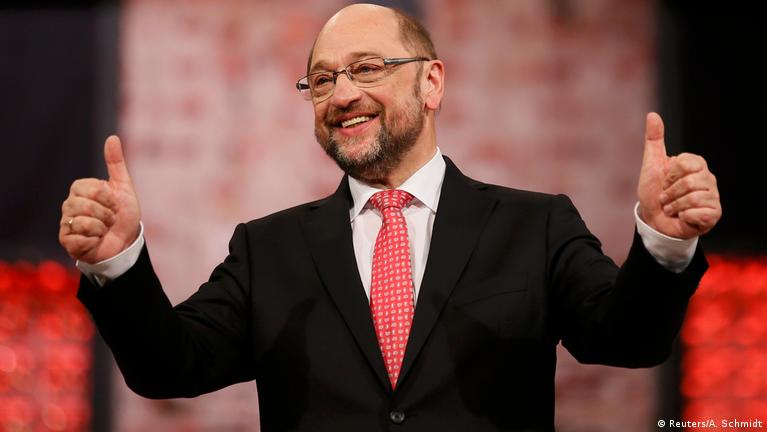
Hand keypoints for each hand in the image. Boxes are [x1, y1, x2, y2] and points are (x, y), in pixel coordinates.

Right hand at [59, 136, 141, 263]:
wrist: (126, 243)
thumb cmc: (123, 215)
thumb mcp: (123, 188)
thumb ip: (116, 163)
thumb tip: (112, 138)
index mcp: (80, 189)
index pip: (93, 188)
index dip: (109, 198)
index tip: (114, 204)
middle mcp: (69, 204)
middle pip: (87, 205)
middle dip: (107, 215)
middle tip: (110, 219)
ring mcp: (66, 222)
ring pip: (84, 222)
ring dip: (102, 228)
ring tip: (104, 230)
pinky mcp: (66, 240)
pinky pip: (79, 237)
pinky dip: (94, 240)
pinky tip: (95, 241)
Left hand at [637, 112, 720, 238]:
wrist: (654, 220)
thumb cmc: (654, 192)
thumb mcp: (651, 164)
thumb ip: (654, 140)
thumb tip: (653, 115)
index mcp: (696, 165)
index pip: (684, 163)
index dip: (668, 176)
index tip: (665, 182)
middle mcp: (708, 178)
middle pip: (688, 182)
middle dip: (669, 193)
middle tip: (666, 198)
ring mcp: (713, 196)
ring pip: (693, 198)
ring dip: (674, 206)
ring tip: (672, 208)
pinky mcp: (714, 214)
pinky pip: (698, 212)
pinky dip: (684, 216)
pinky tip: (683, 217)